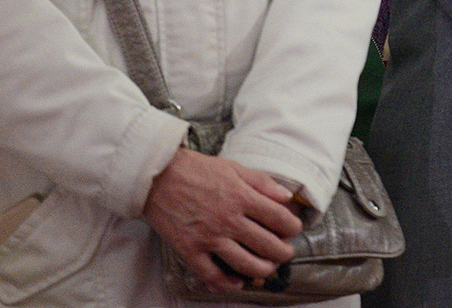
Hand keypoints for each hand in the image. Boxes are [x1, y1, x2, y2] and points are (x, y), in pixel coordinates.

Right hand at [142, 148, 301, 292]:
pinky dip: (227, 283)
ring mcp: (209, 237)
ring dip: (263, 269)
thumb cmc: (197, 170)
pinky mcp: (189, 249)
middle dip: (283, 252)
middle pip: (266, 244)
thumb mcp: (234, 168)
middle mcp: (228, 220)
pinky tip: (237, 283)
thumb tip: (286, 196)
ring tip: (269, 267)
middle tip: (286, 252)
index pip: (278, 217)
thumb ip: (262, 182)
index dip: (292, 226)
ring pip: (244, 263)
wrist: (157, 176)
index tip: (294, 229)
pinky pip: (211, 274)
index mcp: (241, 197)